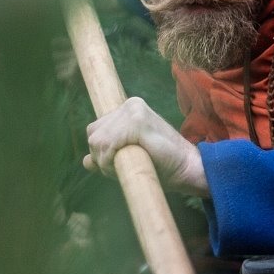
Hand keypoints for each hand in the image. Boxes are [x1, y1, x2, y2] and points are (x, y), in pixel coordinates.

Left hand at [83, 97, 208, 197]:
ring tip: (129, 165)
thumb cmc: (162, 165)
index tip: (119, 162)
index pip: (96, 130)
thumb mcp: (130, 156)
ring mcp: (134, 110)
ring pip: (98, 141)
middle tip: (125, 165)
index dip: (102, 151)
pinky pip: (109, 144)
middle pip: (93, 134)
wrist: (187, 169)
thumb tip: (86, 162)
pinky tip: (130, 163)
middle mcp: (130, 104)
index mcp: (128, 108)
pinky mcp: (137, 121)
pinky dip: (112, 160)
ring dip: (107, 162)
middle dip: (102, 157)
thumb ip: (109, 154)